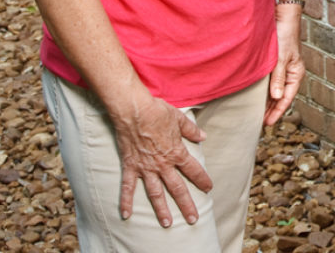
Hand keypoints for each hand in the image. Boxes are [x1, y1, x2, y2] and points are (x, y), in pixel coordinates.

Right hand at [111, 92, 212, 227]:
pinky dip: (126, 201)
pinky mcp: (130, 166)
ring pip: (155, 193)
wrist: (135, 110)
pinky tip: (126, 215)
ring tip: (167, 224)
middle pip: (177, 188)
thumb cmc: (158, 112)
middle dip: (186, 204)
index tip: (209, 188)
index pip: (193, 169)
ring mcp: (146, 167)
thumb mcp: (179, 119)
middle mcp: (162, 164)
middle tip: (194, 219)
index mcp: (176, 152)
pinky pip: (128, 187)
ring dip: (161, 209)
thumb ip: (191, 130)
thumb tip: (203, 136)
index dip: (202, 179)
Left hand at [264, 9, 304, 125]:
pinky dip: (264, 90)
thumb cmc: (285, 36)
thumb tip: (277, 97)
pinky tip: (256, 96)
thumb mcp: (281, 58)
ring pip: (275, 90)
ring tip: (257, 113)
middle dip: (272, 109)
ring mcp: (283, 68)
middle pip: (281, 96)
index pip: (287, 98)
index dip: (277, 111)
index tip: (267, 123)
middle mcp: (290, 73)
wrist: (283, 17)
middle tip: (259, 123)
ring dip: (267, 101)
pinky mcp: (275, 63)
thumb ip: (278, 78)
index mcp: (296, 73)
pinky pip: (270, 81)